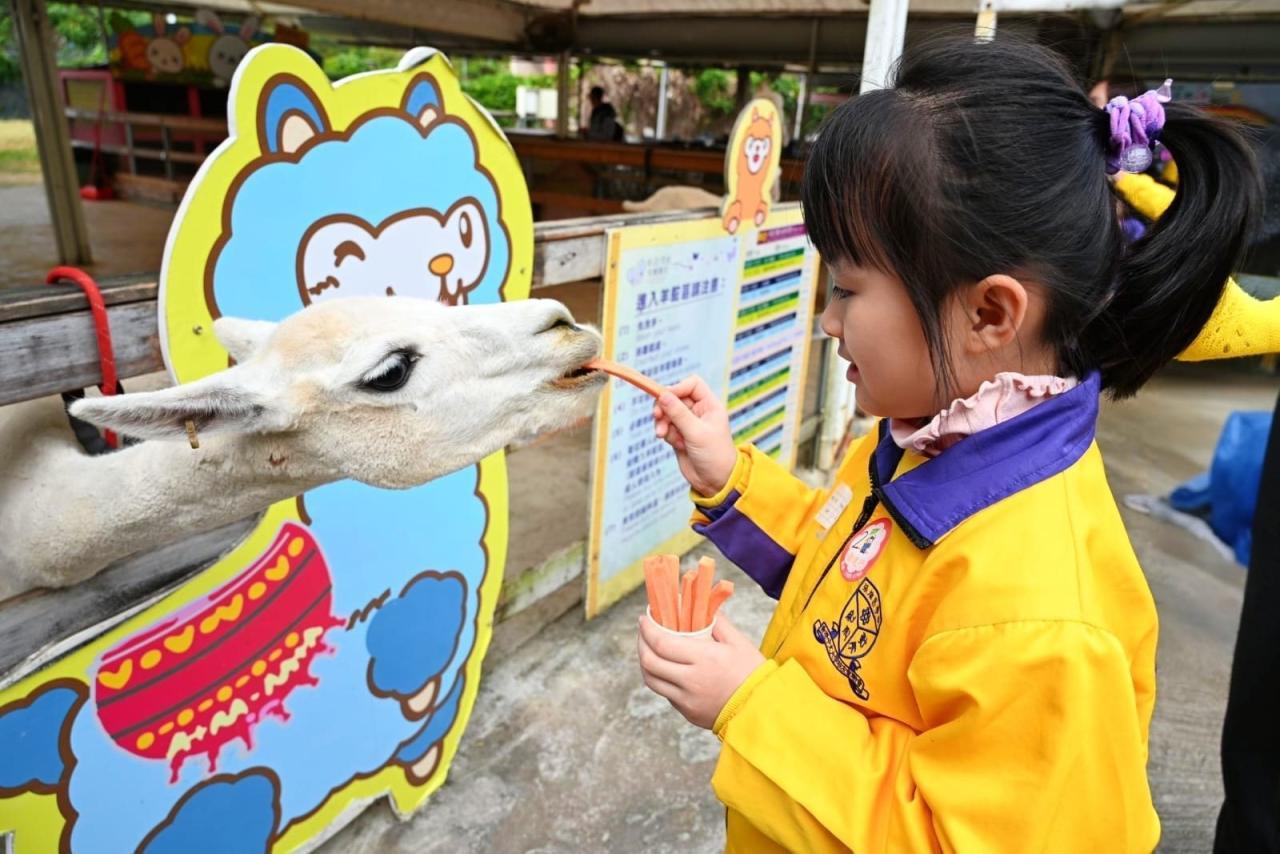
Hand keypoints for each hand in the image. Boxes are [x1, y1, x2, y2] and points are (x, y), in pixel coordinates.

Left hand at [636, 613, 765, 729]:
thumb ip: (717, 623)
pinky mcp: (688, 713)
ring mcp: (687, 700)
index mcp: (704, 659)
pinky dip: (661, 678)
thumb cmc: (753, 673)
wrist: (763, 710)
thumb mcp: (738, 642)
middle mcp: (691, 681)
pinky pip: (666, 693)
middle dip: (641, 644)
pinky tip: (667, 668)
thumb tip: (700, 608)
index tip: (644, 619)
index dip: (647, 630)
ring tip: (649, 650)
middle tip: (643, 632)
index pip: (662, 643)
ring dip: (645, 663)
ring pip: (652, 681)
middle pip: (650, 663)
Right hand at [652, 376, 737, 497]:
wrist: (715, 482)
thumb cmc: (714, 455)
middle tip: (657, 416)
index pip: (692, 385)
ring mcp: (688, 424)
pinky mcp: (679, 436)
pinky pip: (666, 427)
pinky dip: (666, 433)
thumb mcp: (696, 432)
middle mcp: (699, 412)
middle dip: (665, 407)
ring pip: (667, 413)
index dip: (678, 387)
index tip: (665, 397)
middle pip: (675, 397)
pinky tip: (675, 444)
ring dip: (662, 422)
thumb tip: (662, 394)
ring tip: (662, 434)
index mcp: (710, 405)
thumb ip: (678, 413)